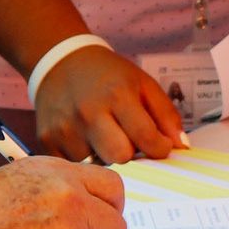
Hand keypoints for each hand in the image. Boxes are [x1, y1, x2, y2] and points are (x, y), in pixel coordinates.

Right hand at [34, 45, 184, 163]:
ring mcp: (65, 128)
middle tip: (126, 140)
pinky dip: (82, 158)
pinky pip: (73, 166)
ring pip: (96, 165)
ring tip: (100, 135)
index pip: (147, 138)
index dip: (159, 148)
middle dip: (129, 154)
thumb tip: (181, 146)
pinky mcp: (47, 140)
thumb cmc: (107, 75)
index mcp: (117, 95)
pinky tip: (83, 138)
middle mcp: (88, 112)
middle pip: (120, 157)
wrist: (59, 62)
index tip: (159, 146)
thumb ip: (166, 114)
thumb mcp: (142, 83)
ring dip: (103, 156)